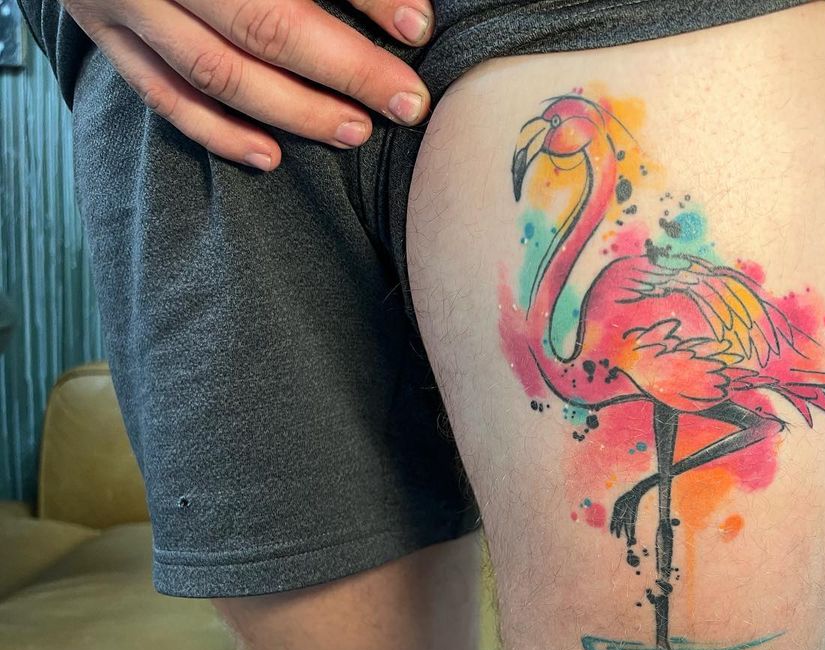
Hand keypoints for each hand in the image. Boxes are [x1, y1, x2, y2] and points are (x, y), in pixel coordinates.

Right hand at [64, 0, 433, 169]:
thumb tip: (399, 0)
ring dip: (293, 110)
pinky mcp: (101, 28)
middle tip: (405, 102)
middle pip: (264, 26)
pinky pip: (162, 94)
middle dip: (346, 71)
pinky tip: (269, 155)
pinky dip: (218, 131)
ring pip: (216, 72)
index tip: (419, 27)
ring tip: (354, 131)